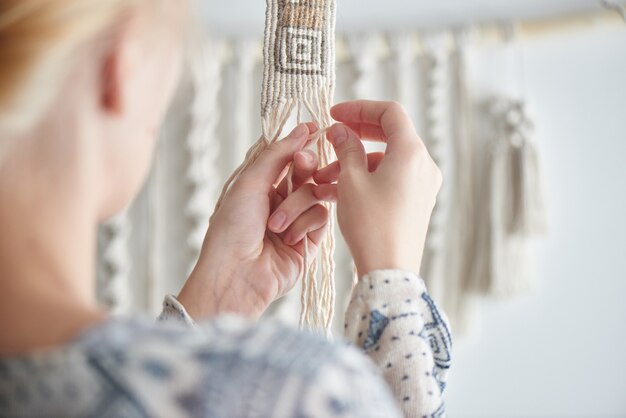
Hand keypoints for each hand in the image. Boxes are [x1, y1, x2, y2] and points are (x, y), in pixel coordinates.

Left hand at [178, 124, 331, 319]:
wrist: (236, 274)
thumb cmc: (232, 229)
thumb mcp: (250, 182)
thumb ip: (278, 154)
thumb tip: (301, 128)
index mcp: (260, 185)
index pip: (287, 156)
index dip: (301, 143)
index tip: (315, 129)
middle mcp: (279, 200)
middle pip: (307, 171)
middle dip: (306, 166)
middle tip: (303, 164)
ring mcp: (296, 220)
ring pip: (316, 194)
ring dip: (298, 205)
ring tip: (276, 224)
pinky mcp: (310, 241)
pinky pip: (321, 217)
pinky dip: (306, 224)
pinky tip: (289, 238)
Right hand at [314, 100, 441, 276]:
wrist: (388, 270)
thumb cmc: (371, 224)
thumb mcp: (351, 180)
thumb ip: (346, 148)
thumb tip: (340, 130)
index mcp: (412, 152)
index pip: (390, 112)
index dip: (359, 108)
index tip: (334, 114)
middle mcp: (423, 165)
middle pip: (390, 134)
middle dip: (357, 133)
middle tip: (332, 135)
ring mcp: (422, 185)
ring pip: (385, 160)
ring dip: (355, 162)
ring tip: (324, 177)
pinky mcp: (416, 202)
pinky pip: (390, 179)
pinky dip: (366, 178)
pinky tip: (337, 191)